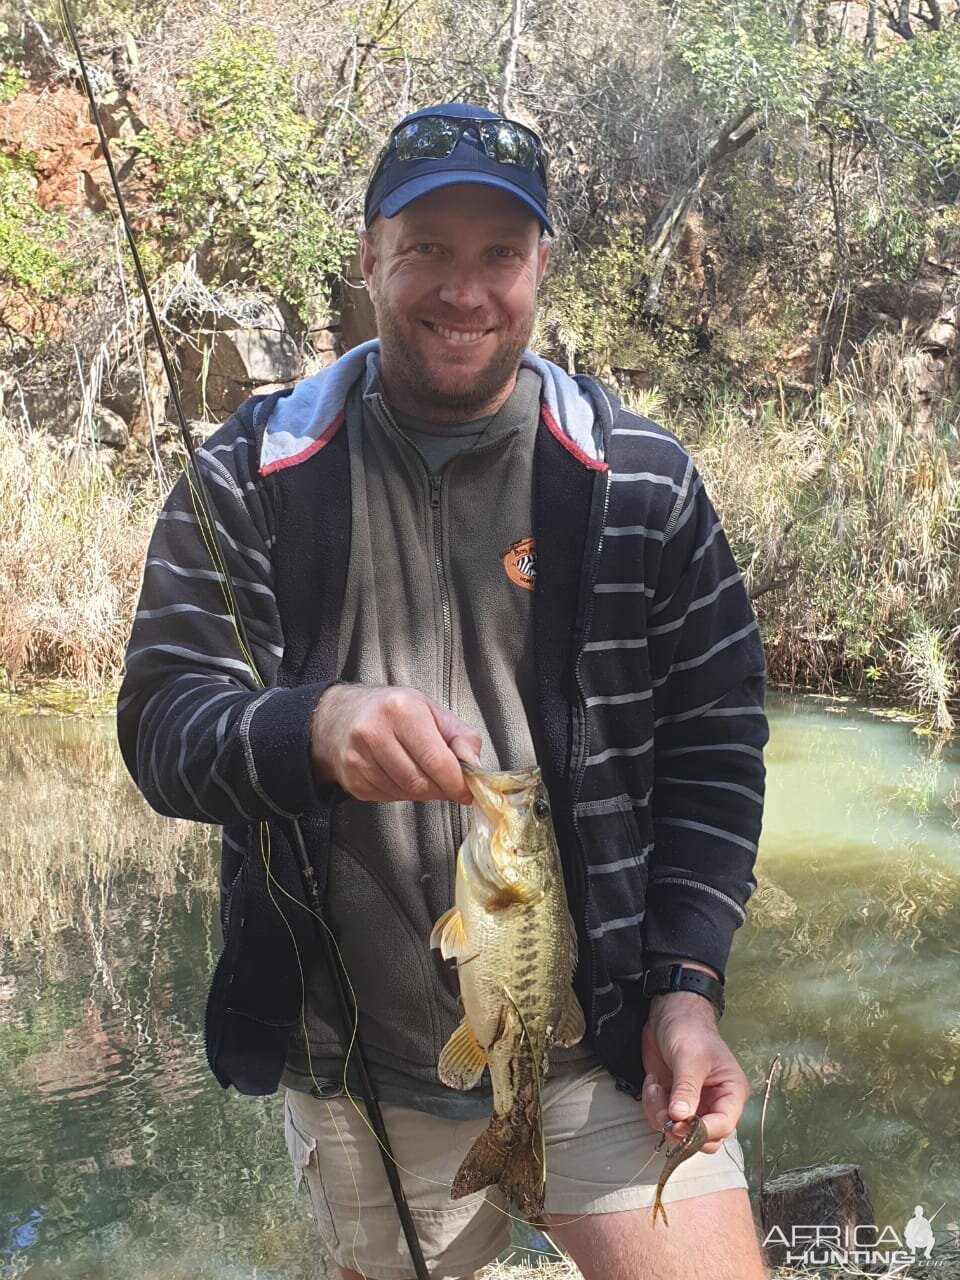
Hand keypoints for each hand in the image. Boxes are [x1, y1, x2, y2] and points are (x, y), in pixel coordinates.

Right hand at [310, 684, 481, 803]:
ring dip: (421, 792)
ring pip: (405, 794)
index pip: (436, 760)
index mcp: (401, 710)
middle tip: (447, 782)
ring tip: (420, 771)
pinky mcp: (352, 780)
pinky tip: (398, 774)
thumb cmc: (389, 711)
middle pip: (420, 782)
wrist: (339, 717)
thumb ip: (460, 736)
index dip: (456, 782)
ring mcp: (359, 758)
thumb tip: (475, 765)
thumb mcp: (430, 710)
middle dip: (440, 788)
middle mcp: (375, 732)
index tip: (466, 789)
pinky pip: (388, 799)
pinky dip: (401, 793)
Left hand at [640, 992, 749, 1153]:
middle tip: (664, 1112)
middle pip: (703, 1140)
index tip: (680, 1122)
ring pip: (679, 1133)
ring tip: (654, 1088)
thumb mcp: (690, 1057)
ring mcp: (693, 1105)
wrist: (669, 1014)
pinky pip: (662, 1120)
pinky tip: (652, 1084)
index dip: (702, 1131)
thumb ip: (686, 1088)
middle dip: (680, 1130)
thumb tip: (681, 1118)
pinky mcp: (672, 1102)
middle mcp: (715, 1104)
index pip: (723, 1126)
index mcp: (731, 1093)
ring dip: (661, 1116)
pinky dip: (652, 1107)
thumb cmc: (690, 1030)